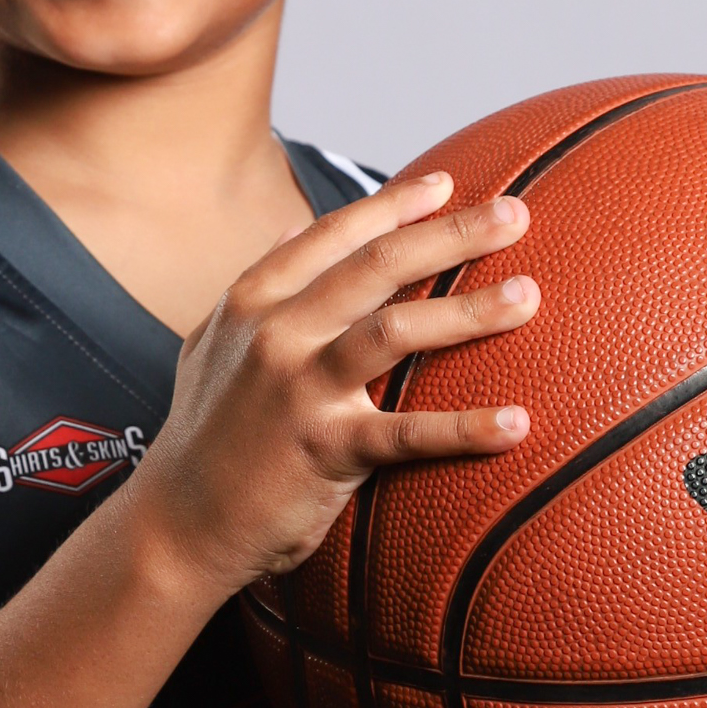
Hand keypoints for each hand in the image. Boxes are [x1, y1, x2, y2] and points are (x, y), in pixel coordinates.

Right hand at [133, 172, 537, 594]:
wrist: (178, 524)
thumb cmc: (205, 436)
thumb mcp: (212, 344)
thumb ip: (255, 286)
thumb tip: (289, 228)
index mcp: (254, 300)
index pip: (335, 234)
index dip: (394, 204)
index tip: (446, 184)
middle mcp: (276, 332)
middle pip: (378, 265)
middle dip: (452, 233)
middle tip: (515, 214)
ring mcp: (299, 389)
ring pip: (395, 330)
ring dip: (469, 310)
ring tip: (528, 296)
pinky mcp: (324, 449)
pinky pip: (407, 433)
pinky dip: (465, 427)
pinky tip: (518, 423)